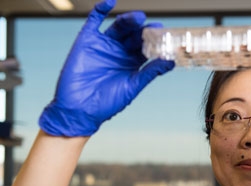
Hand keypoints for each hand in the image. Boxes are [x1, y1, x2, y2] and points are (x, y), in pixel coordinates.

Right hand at [39, 0, 174, 135]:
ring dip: (129, 20)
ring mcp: (104, 45)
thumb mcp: (132, 87)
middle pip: (135, 35)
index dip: (156, 41)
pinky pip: (93, 22)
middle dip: (144, 30)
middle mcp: (119, 52)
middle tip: (153, 27)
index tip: (165, 35)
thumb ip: (149, 72)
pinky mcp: (87, 41)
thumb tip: (170, 62)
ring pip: (119, 27)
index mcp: (132, 63)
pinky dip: (100, 10)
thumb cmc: (107, 104)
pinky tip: (110, 3)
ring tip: (139, 19)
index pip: (147, 47)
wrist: (80, 110)